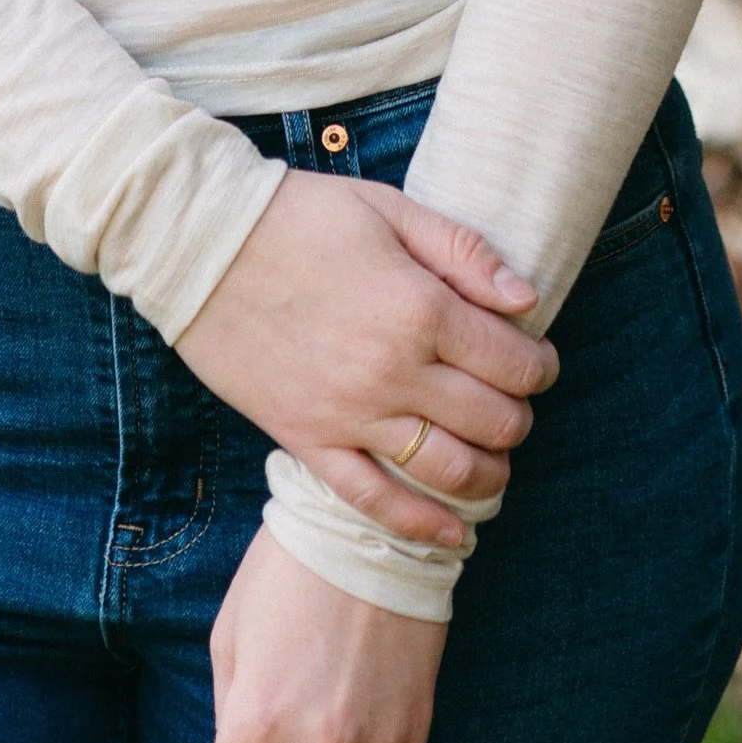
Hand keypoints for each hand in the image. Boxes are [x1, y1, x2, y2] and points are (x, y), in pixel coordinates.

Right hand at [175, 170, 555, 549]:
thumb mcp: (389, 209)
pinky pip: (373, 500)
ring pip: (447, 471)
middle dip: (519, 416)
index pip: (513, 362)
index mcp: (420, 309)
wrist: (201, 245)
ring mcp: (349, 414)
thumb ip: (463, 253)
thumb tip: (526, 300)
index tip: (537, 360)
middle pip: (492, 421)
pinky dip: (421, 524)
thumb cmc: (300, 216)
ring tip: (494, 459)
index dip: (540, 366)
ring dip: (489, 474)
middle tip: (514, 401)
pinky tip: (452, 533)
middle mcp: (393, 371)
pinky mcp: (308, 440)